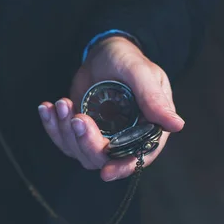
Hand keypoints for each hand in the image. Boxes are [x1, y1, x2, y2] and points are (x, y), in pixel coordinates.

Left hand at [38, 36, 183, 181]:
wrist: (105, 52)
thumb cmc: (128, 60)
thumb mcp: (141, 73)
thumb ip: (154, 98)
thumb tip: (176, 124)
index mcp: (148, 129)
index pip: (139, 157)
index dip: (123, 167)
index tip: (106, 171)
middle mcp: (125, 138)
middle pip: (103, 158)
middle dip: (86, 142)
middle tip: (76, 116)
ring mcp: (100, 136)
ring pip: (79, 151)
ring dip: (65, 131)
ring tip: (61, 103)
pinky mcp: (80, 130)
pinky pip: (63, 138)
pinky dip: (51, 126)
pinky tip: (47, 108)